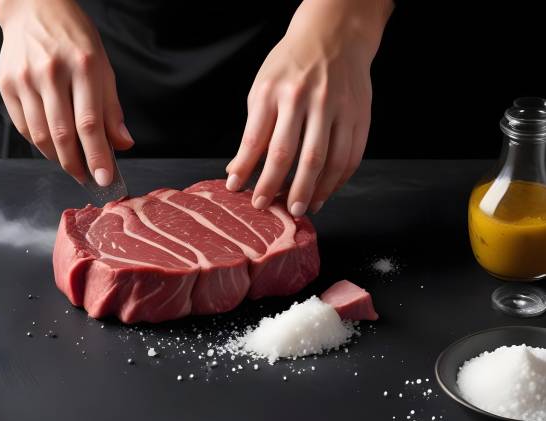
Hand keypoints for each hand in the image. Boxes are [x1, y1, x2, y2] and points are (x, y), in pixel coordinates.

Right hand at [0, 0, 133, 184]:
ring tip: (72, 163)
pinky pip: (24, 127)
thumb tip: (122, 144)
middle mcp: (52, 72)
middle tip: (87, 178)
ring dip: (58, 158)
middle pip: (63, 134)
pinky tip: (52, 145)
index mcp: (84, 66)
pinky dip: (40, 143)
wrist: (34, 8)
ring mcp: (26, 79)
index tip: (105, 179)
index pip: (90, 123)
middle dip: (77, 165)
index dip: (98, 156)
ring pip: (41, 135)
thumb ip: (112, 108)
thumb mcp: (103, 66)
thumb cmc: (74, 38)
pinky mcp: (7, 84)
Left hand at [225, 0, 391, 214]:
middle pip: (291, 153)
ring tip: (301, 208)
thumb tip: (238, 171)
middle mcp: (306, 98)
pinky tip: (325, 192)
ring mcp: (336, 106)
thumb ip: (253, 129)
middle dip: (277, 186)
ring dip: (312, 190)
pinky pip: (350, 156)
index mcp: (275, 91)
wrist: (334, 36)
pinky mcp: (359, 115)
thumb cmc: (291, 67)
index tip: (238, 190)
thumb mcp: (262, 89)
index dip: (246, 168)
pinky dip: (337, 180)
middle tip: (269, 207)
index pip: (257, 138)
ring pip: (325, 160)